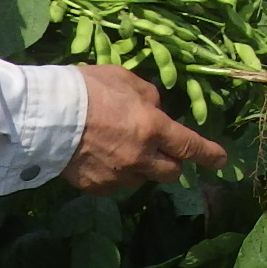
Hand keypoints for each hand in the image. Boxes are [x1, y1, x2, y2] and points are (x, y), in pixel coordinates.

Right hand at [61, 62, 226, 191]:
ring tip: (117, 146)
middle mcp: (141, 157)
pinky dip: (115, 173)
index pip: (190, 146)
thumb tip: (156, 111)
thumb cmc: (86, 89)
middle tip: (159, 148)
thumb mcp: (125, 79)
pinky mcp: (97, 188)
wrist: (45, 117)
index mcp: (152, 128)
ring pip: (142, 178)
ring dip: (141, 166)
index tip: (221, 160)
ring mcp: (118, 176)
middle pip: (171, 172)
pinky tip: (99, 157)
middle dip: (172, 162)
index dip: (209, 154)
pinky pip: (116, 184)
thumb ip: (148, 98)